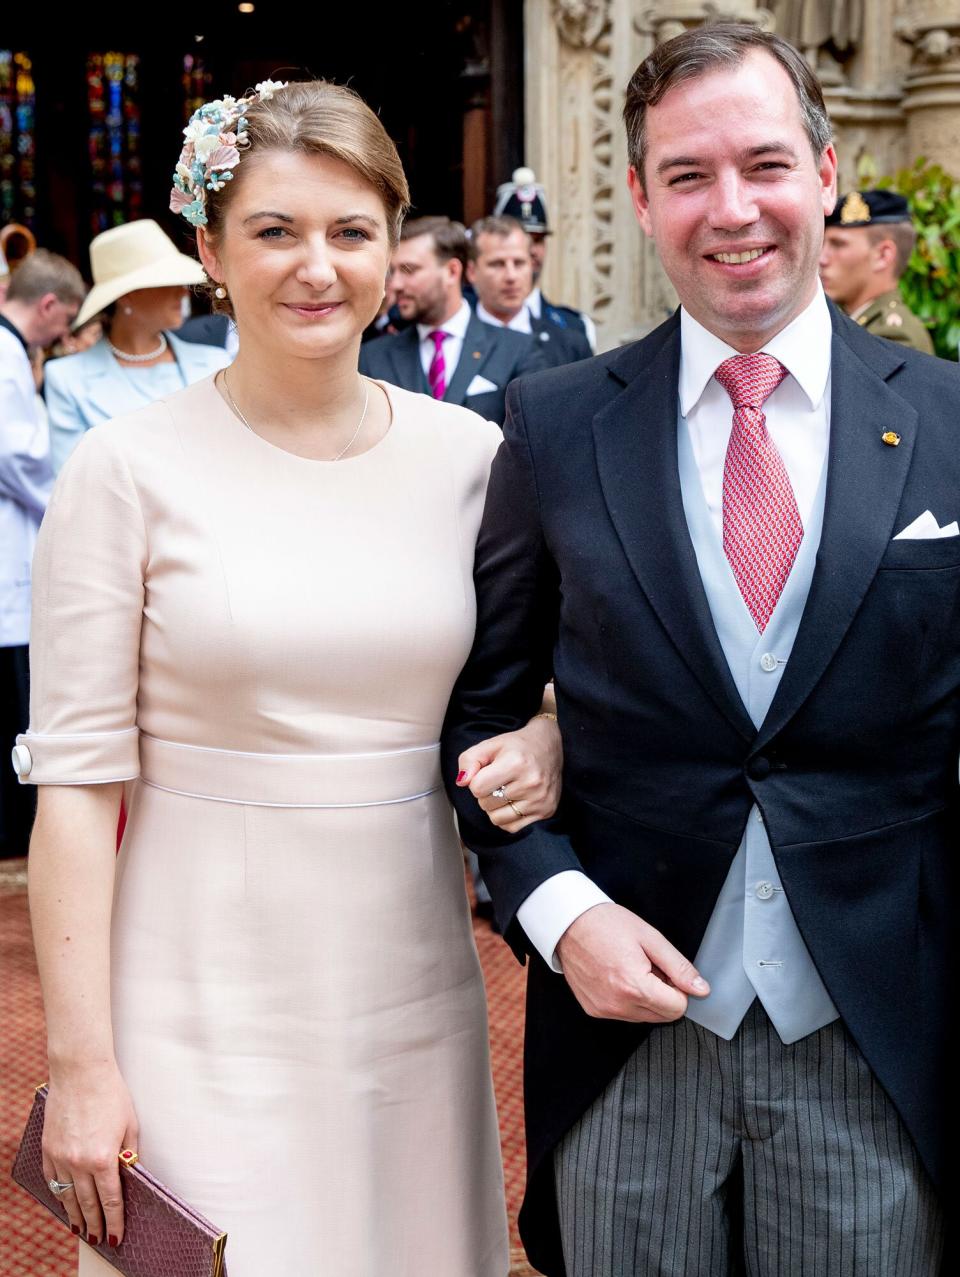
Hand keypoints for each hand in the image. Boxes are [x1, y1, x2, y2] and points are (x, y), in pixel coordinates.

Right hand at [41, 1061, 138, 1247]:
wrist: (80, 1071)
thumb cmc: (111, 1093)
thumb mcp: (130, 1124)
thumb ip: (129, 1153)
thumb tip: (129, 1174)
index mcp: (103, 1158)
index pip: (111, 1200)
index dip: (115, 1220)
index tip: (117, 1235)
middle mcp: (79, 1162)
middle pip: (88, 1203)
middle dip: (95, 1224)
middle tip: (99, 1238)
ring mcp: (60, 1156)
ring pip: (67, 1196)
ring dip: (75, 1215)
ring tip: (81, 1229)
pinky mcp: (48, 1149)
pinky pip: (53, 1179)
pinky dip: (59, 1194)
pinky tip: (65, 1201)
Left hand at [456, 714, 561, 832]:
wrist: (549, 746)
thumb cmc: (517, 746)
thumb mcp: (490, 745)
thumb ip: (469, 760)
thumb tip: (461, 782)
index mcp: (516, 762)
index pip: (477, 788)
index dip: (476, 781)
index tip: (486, 773)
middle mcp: (531, 782)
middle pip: (485, 804)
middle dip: (486, 793)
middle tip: (499, 780)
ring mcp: (540, 799)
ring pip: (497, 819)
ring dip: (495, 808)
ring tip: (506, 791)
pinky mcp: (546, 811)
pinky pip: (512, 827)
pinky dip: (507, 817)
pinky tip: (515, 801)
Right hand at [556, 902, 708, 1022]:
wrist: (568, 922)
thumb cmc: (606, 924)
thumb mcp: (650, 937)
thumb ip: (678, 966)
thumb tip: (701, 989)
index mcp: (634, 986)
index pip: (677, 1008)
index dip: (678, 988)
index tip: (665, 970)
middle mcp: (617, 1005)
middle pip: (662, 1016)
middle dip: (663, 994)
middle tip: (647, 966)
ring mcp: (603, 1010)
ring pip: (644, 1017)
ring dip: (645, 998)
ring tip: (630, 968)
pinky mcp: (593, 1010)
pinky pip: (624, 1014)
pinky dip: (627, 999)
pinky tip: (617, 976)